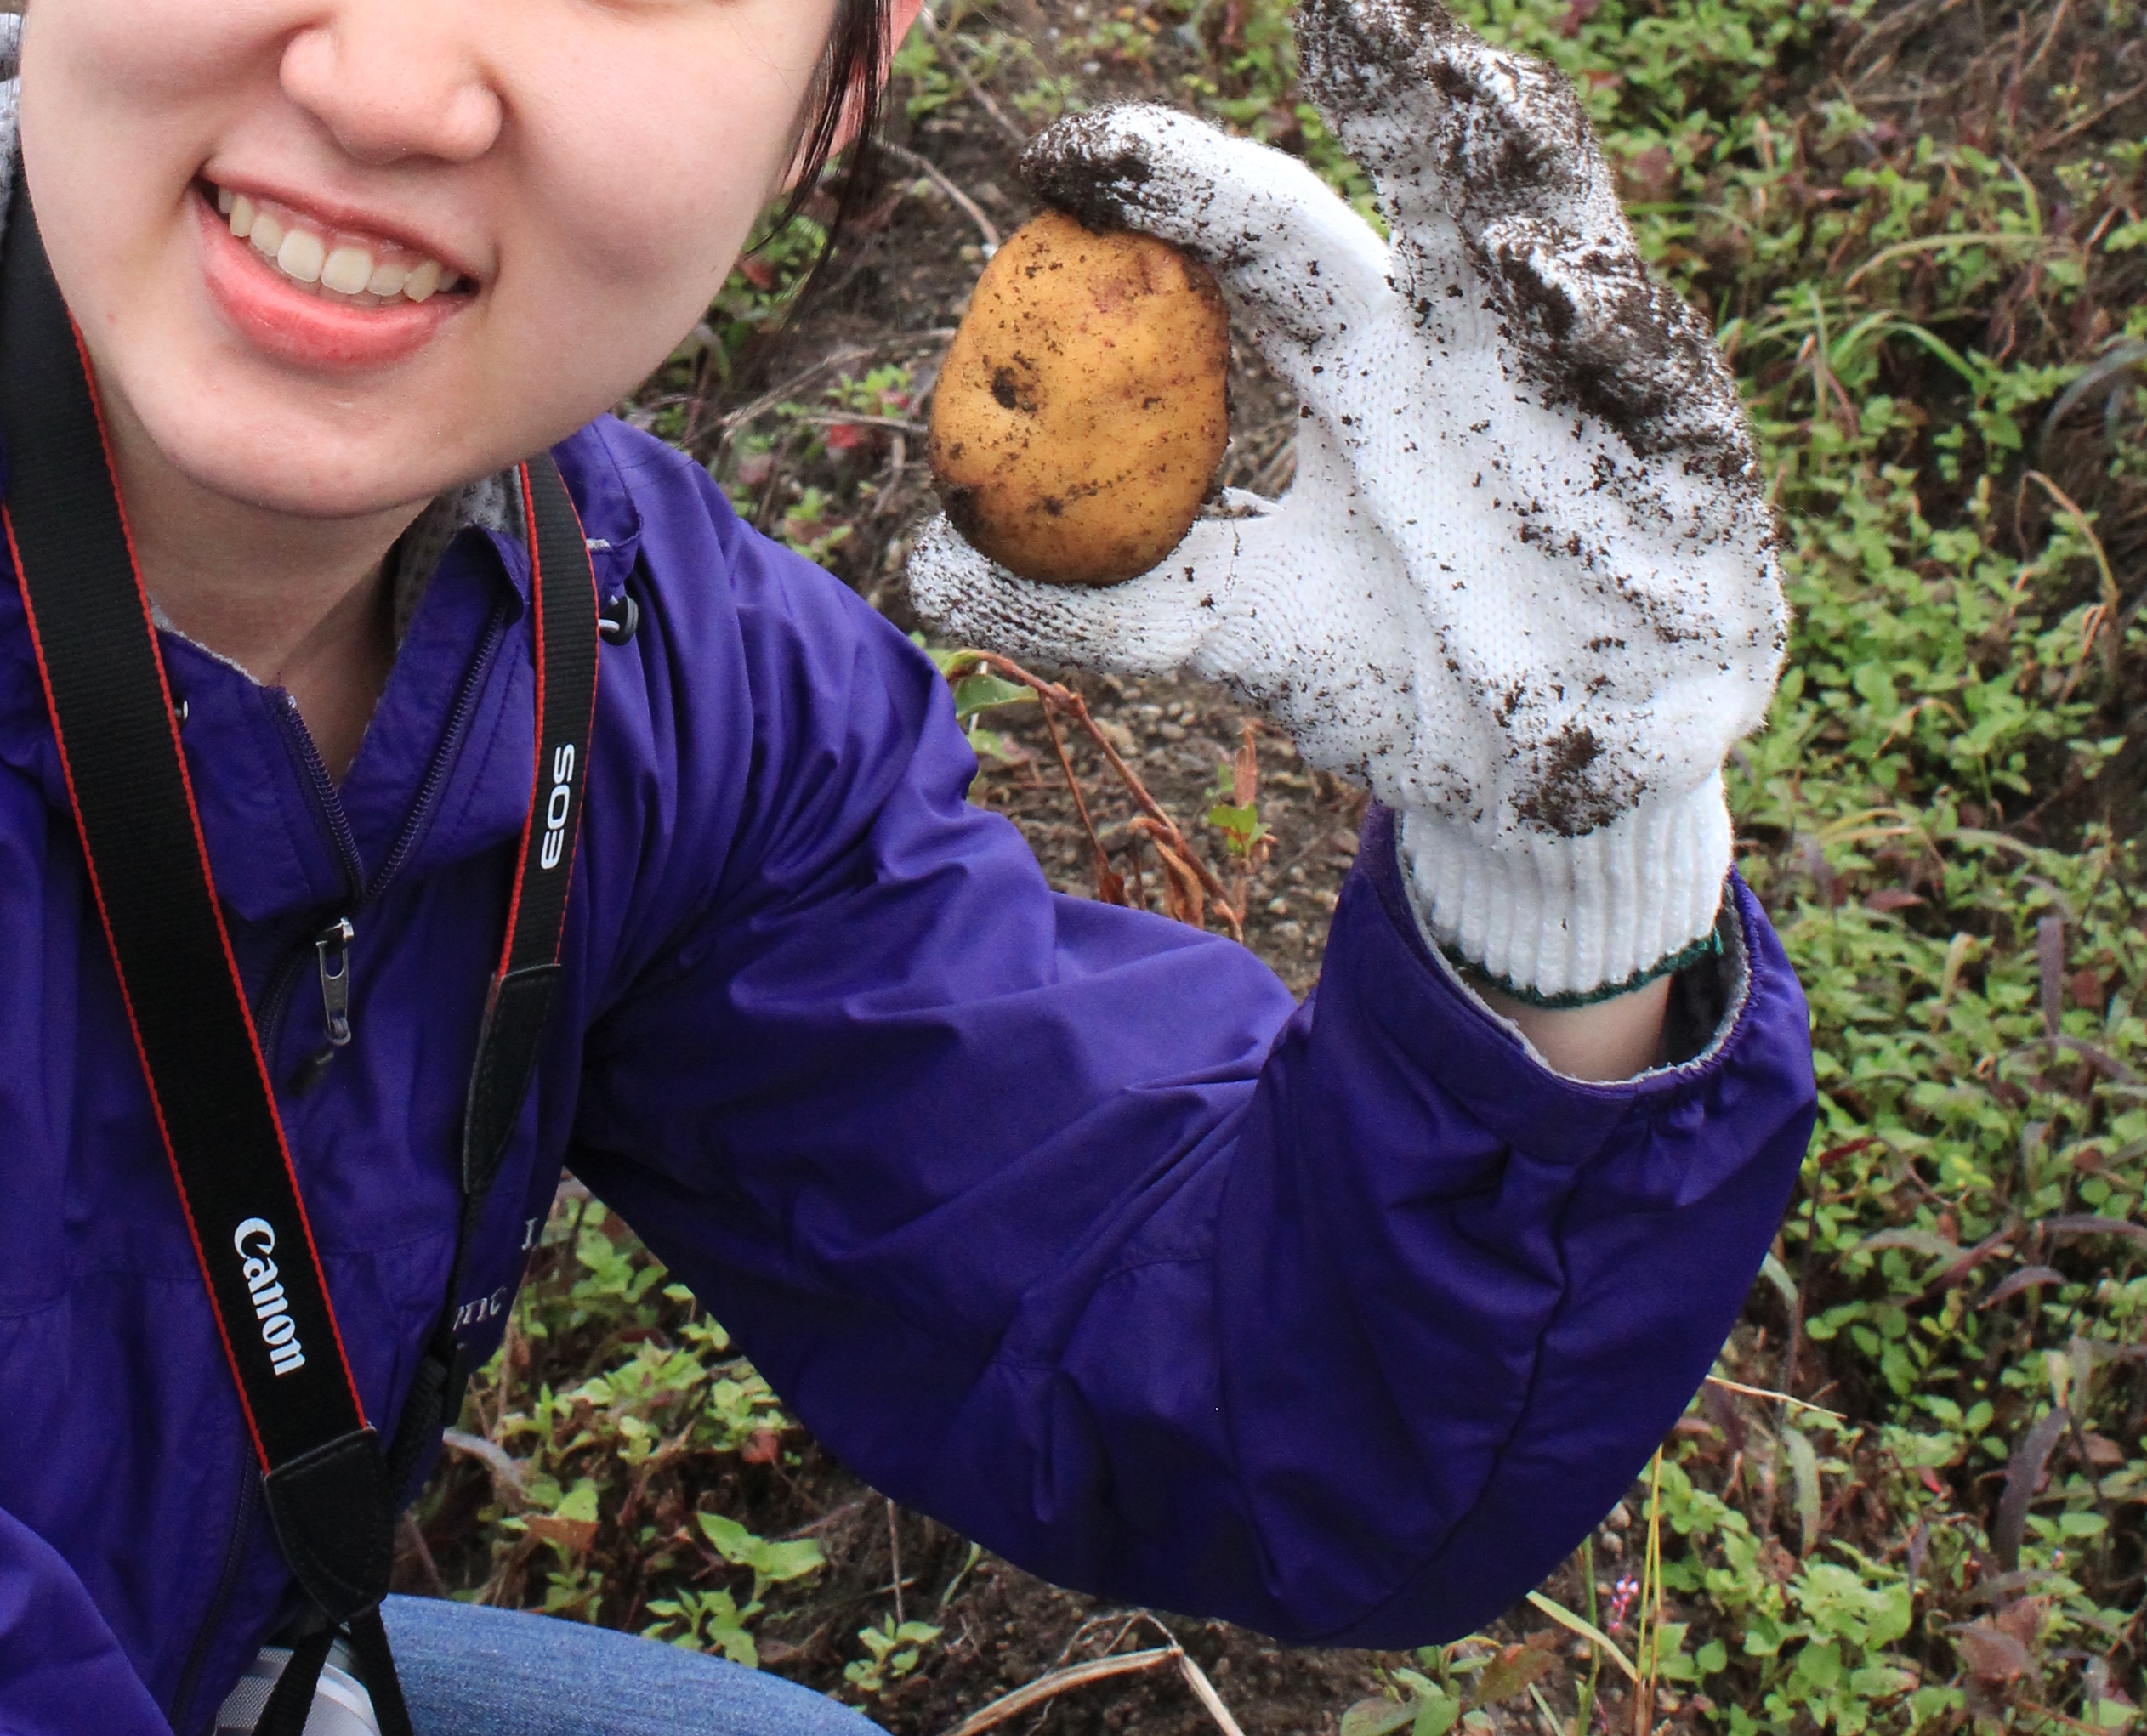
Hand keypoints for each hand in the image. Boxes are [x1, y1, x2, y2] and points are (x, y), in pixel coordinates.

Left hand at [909, 0, 1784, 1003]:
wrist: (1525, 787)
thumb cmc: (1384, 663)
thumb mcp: (1229, 639)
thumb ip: (1094, 606)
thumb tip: (919, 575)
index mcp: (1348, 353)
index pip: (1254, 239)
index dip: (1171, 186)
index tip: (1068, 149)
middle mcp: (1466, 342)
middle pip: (1432, 186)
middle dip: (1403, 88)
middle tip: (1349, 5)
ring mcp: (1585, 395)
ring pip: (1566, 253)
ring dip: (1524, 177)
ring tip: (1468, 111)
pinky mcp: (1687, 476)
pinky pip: (1661, 397)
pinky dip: (1618, 344)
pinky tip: (1564, 293)